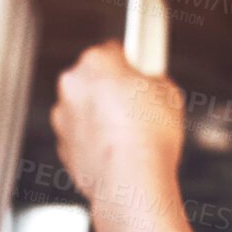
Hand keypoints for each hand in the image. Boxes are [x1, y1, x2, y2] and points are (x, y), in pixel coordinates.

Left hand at [51, 42, 185, 224]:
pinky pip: (81, 135)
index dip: (132, 63)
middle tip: (140, 105)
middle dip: (114, 89)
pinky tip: (118, 149)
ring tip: (131, 132)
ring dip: (103, 115)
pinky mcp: (63, 145)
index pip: (115, 49)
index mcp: (96, 61)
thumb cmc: (147, 138)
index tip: (141, 71)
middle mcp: (73, 85)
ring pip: (85, 108)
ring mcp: (64, 116)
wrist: (131, 182)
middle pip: (95, 78)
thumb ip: (153, 79)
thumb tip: (152, 82)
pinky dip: (95, 140)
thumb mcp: (169, 93)